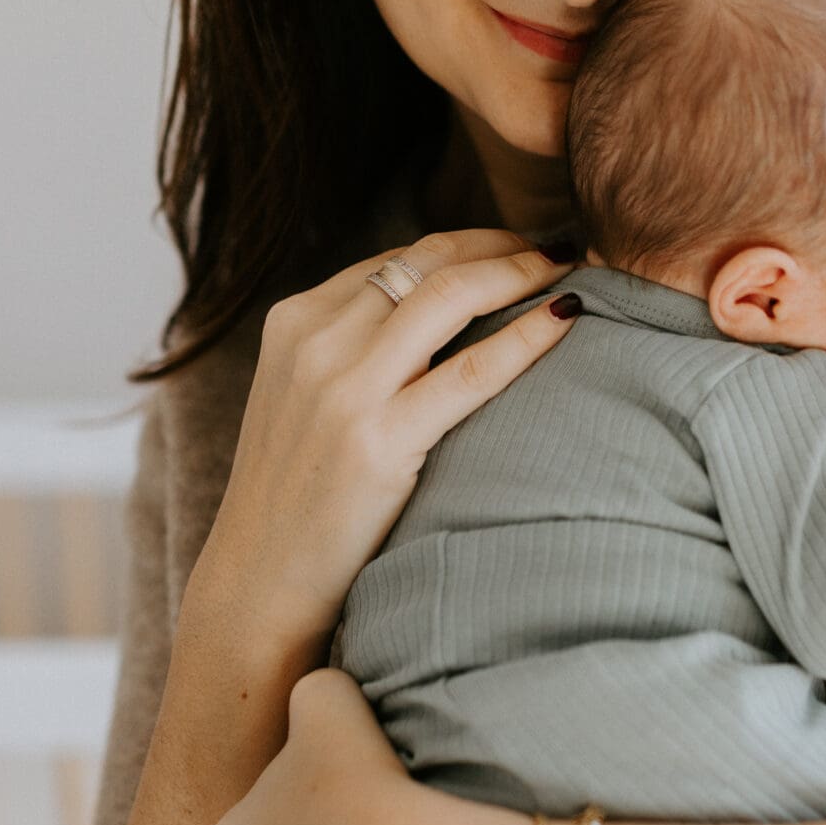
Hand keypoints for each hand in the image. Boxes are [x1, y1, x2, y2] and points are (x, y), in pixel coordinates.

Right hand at [191, 226, 579, 649]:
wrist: (259, 581)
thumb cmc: (297, 495)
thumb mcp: (303, 397)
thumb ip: (352, 347)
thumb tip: (438, 310)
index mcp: (293, 321)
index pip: (397, 256)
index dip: (465, 243)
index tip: (514, 247)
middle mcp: (315, 341)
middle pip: (428, 261)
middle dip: (501, 244)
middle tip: (554, 247)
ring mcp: (344, 389)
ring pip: (451, 296)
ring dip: (520, 272)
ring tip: (566, 269)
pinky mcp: (378, 440)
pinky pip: (472, 370)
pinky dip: (526, 335)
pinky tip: (565, 316)